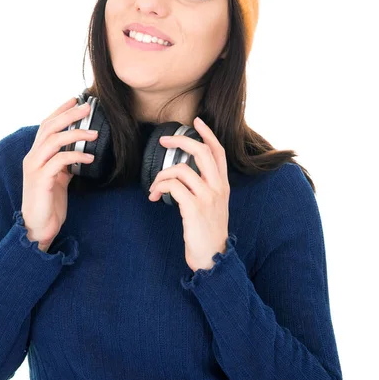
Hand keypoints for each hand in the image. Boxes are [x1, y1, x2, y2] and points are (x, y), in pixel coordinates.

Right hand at [21, 97, 97, 251]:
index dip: (60, 110)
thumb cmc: (49, 202)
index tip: (75, 99)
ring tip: (95, 133)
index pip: (46, 125)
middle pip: (49, 127)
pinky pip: (60, 161)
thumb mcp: (59, 178)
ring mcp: (35, 168)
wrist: (38, 227)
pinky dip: (76, 156)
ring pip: (54, 141)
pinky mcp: (42, 180)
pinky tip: (90, 156)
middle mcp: (32, 157)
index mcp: (36, 155)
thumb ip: (64, 163)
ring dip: (76, 134)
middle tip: (87, 107)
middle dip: (69, 114)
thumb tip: (80, 150)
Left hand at [148, 116, 229, 271]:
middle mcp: (218, 187)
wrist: (213, 258)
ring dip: (161, 175)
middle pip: (201, 152)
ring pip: (181, 169)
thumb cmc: (208, 232)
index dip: (208, 134)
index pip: (218, 151)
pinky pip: (173, 186)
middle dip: (181, 141)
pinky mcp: (194, 208)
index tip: (196, 121)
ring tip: (154, 186)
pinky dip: (160, 187)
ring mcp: (208, 197)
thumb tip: (183, 173)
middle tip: (164, 140)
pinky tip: (155, 196)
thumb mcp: (213, 205)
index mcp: (223, 185)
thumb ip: (205, 187)